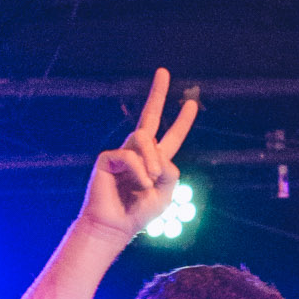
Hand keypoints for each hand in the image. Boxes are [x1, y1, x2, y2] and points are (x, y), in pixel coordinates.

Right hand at [79, 68, 198, 243]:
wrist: (114, 227)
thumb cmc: (138, 214)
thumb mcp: (166, 195)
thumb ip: (171, 172)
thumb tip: (158, 155)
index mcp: (155, 162)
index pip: (170, 138)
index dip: (182, 122)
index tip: (191, 104)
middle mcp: (138, 153)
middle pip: (149, 117)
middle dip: (158, 94)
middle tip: (164, 71)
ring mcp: (122, 153)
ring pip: (144, 139)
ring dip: (152, 160)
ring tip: (150, 181)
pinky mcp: (107, 158)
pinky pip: (130, 156)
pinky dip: (140, 172)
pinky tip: (139, 186)